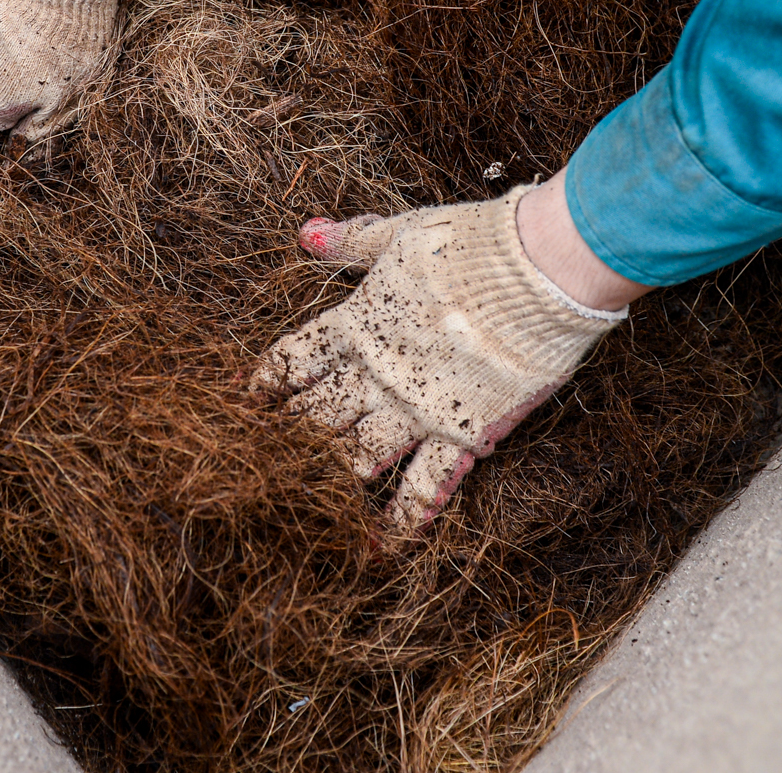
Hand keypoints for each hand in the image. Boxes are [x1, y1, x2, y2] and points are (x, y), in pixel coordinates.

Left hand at [251, 184, 634, 530]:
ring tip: (301, 503)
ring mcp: (415, 408)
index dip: (266, 381)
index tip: (243, 400)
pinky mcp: (460, 434)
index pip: (295, 359)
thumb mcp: (402, 233)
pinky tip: (376, 547)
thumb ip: (352, 242)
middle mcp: (377, 372)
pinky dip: (399, 521)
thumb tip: (305, 233)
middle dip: (285, 437)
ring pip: (355, 456)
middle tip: (258, 463)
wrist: (538, 271)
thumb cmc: (471, 243)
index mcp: (359, 322)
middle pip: (316, 414)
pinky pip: (423, 487)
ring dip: (326, 480)